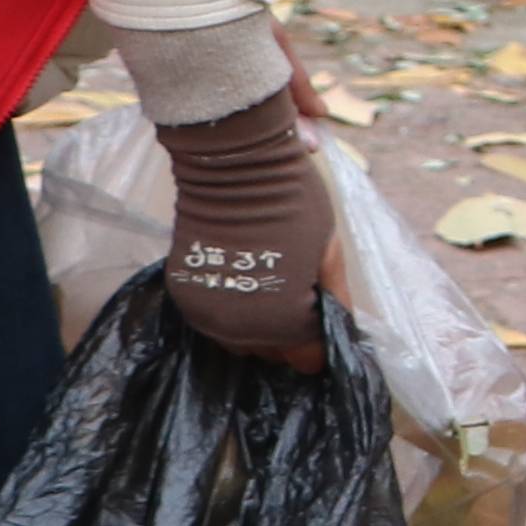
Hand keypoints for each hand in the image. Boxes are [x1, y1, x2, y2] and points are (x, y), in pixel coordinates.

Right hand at [160, 86, 336, 367]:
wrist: (233, 166)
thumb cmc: (293, 203)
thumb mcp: (329, 251)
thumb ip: (334, 299)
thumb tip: (341, 331)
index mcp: (285, 325)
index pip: (309, 358)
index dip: (319, 334)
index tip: (319, 307)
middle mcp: (242, 332)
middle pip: (273, 352)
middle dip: (288, 330)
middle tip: (293, 288)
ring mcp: (207, 318)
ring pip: (241, 340)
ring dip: (256, 323)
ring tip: (266, 282)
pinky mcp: (184, 297)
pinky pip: (213, 319)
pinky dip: (228, 306)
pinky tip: (240, 276)